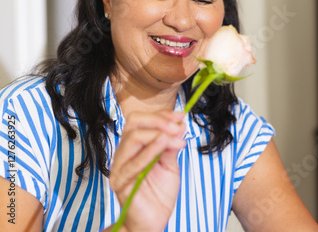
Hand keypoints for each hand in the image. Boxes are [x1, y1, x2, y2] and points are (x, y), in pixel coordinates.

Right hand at [109, 111, 185, 230]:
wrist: (153, 220)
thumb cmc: (159, 193)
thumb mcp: (170, 164)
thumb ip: (171, 146)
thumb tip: (180, 124)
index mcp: (134, 146)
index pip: (141, 120)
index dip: (161, 115)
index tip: (180, 116)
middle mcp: (124, 153)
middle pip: (134, 124)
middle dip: (159, 121)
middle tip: (178, 127)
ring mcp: (119, 167)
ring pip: (133, 138)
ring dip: (158, 134)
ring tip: (176, 139)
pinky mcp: (120, 182)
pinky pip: (133, 163)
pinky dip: (150, 150)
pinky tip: (164, 144)